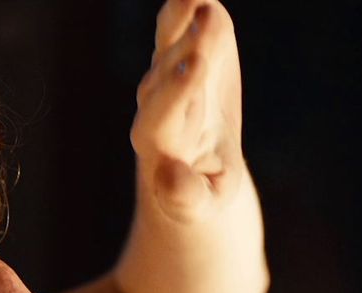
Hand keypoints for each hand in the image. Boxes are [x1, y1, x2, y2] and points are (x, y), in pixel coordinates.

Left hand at [131, 0, 244, 223]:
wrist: (193, 175)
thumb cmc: (198, 197)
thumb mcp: (198, 205)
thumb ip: (184, 196)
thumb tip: (168, 179)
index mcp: (160, 144)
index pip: (162, 114)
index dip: (177, 89)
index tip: (196, 65)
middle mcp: (155, 104)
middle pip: (167, 72)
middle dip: (187, 46)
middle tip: (206, 18)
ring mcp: (165, 76)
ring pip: (168, 43)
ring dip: (183, 16)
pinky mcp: (179, 56)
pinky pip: (179, 26)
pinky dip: (189, 6)